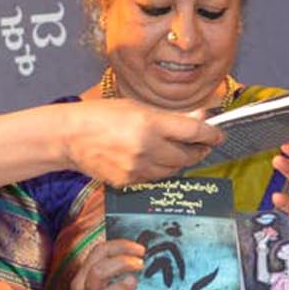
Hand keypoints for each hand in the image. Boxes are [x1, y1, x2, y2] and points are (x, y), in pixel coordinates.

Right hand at [24, 239, 160, 289]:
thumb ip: (108, 273)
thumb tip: (140, 256)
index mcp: (82, 281)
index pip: (98, 254)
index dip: (120, 246)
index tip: (140, 249)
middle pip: (98, 273)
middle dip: (121, 263)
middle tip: (141, 263)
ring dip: (119, 289)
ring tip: (135, 283)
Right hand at [66, 100, 221, 186]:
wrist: (69, 137)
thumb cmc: (102, 115)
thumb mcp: (138, 107)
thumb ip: (171, 116)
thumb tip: (202, 116)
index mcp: (150, 124)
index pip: (193, 131)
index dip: (211, 134)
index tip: (218, 134)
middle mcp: (146, 148)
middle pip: (188, 155)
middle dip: (198, 150)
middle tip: (201, 144)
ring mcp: (137, 168)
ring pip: (173, 170)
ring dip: (179, 161)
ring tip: (174, 150)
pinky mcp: (128, 182)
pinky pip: (154, 179)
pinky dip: (159, 170)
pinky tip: (152, 159)